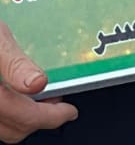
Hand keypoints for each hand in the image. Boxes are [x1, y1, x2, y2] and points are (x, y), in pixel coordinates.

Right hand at [0, 23, 75, 142]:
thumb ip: (15, 63)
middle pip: (13, 130)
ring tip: (40, 98)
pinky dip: (8, 116)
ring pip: (1, 130)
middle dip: (40, 119)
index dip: (52, 117)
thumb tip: (38, 83)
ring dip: (24, 120)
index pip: (24, 117)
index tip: (69, 111)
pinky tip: (18, 98)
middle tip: (58, 101)